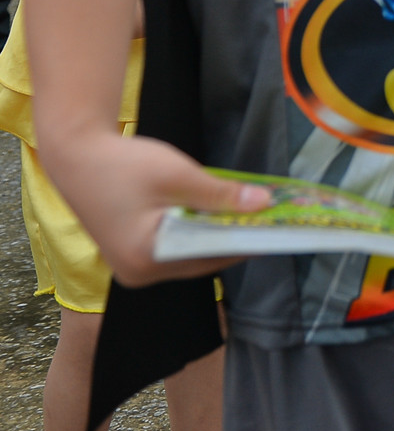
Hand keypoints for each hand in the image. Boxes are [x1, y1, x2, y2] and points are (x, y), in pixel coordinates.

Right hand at [43, 131, 270, 286]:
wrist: (77, 157)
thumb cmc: (123, 165)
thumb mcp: (178, 176)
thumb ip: (220, 195)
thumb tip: (263, 205)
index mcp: (147, 259)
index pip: (211, 257)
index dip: (247, 241)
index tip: (279, 230)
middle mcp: (139, 273)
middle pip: (202, 260)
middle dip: (235, 238)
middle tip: (270, 221)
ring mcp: (134, 268)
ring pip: (191, 255)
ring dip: (218, 235)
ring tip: (250, 216)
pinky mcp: (133, 255)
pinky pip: (177, 249)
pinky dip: (199, 233)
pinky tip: (219, 215)